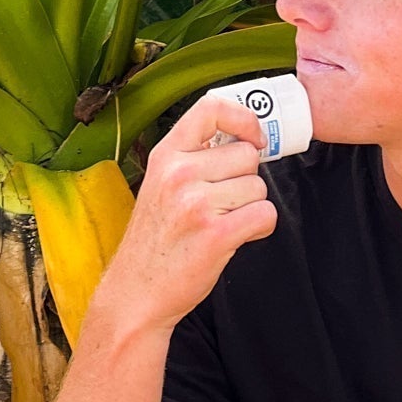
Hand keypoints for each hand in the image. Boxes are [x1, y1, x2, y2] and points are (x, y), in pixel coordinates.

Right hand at [86, 93, 276, 335]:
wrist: (137, 294)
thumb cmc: (155, 243)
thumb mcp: (161, 187)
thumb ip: (195, 160)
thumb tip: (248, 141)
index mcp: (165, 155)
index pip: (212, 108)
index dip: (245, 119)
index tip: (254, 138)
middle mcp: (179, 173)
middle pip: (247, 155)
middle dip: (246, 181)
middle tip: (222, 206)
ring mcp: (197, 203)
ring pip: (258, 187)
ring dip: (250, 208)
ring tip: (221, 225)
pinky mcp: (216, 234)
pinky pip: (265, 215)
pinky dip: (259, 228)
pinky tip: (235, 238)